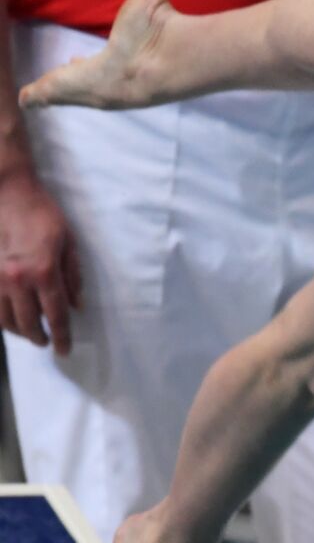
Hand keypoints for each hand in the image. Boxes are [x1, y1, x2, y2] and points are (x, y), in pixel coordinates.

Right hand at [0, 169, 80, 354]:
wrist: (7, 193)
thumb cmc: (42, 214)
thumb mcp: (68, 243)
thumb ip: (73, 277)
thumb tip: (76, 306)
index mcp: (44, 272)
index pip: (56, 315)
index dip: (61, 336)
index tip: (64, 350)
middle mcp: (17, 279)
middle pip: (28, 322)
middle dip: (39, 338)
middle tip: (47, 343)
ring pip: (5, 319)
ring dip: (19, 331)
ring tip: (30, 333)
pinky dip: (2, 318)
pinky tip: (11, 319)